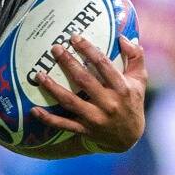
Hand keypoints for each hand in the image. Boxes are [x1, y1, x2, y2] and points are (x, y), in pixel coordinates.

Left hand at [31, 35, 146, 152]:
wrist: (129, 138)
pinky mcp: (85, 130)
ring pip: (70, 101)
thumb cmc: (132, 102)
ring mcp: (95, 118)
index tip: (74, 38)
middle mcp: (108, 103)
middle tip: (55, 48)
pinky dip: (48, 119)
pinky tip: (34, 110)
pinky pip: (64, 125)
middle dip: (68, 63)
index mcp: (122, 88)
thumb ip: (135, 57)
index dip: (88, 49)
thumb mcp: (140, 79)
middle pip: (84, 80)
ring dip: (53, 88)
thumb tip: (123, 37)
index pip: (103, 65)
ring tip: (39, 75)